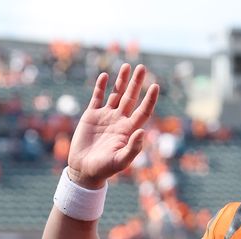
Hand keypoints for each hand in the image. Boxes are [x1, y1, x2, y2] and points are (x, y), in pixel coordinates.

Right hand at [67, 63, 158, 187]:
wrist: (84, 170)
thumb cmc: (104, 169)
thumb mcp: (120, 161)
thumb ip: (133, 148)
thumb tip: (142, 131)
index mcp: (128, 131)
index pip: (143, 112)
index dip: (149, 100)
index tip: (155, 86)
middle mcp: (119, 121)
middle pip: (131, 98)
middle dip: (136, 83)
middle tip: (142, 67)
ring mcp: (105, 117)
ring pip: (116, 94)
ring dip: (121, 81)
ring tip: (127, 66)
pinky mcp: (91, 115)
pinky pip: (97, 97)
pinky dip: (101, 86)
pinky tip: (105, 76)